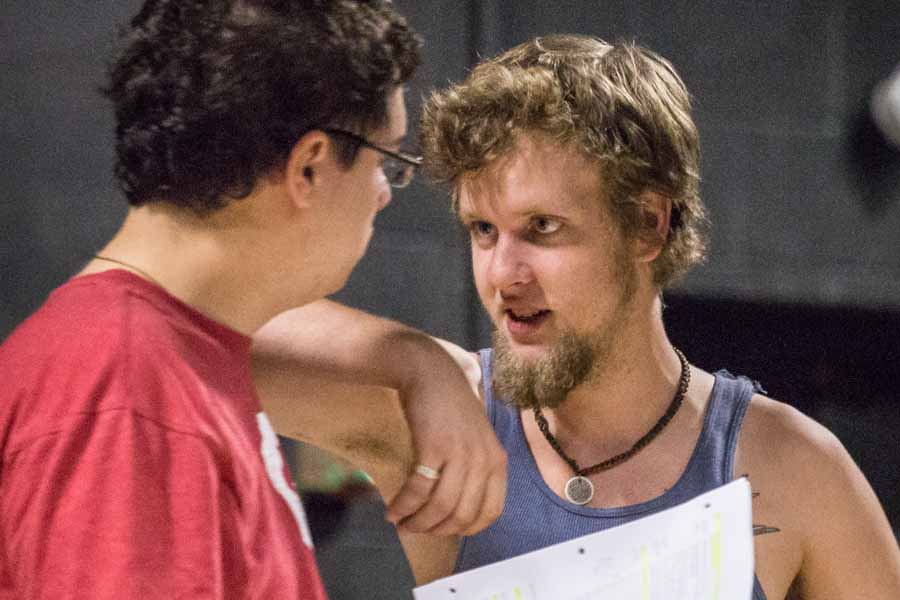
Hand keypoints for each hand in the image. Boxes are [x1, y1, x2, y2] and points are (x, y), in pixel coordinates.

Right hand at [384, 337, 506, 536]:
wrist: (431, 372)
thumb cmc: (452, 406)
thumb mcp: (476, 439)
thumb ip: (475, 470)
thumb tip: (458, 510)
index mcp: (498, 461)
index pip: (490, 513)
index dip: (465, 529)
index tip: (444, 530)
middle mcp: (483, 461)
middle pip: (462, 515)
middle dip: (436, 530)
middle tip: (416, 530)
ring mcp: (460, 454)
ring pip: (440, 507)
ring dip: (417, 522)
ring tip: (401, 524)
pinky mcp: (434, 448)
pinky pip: (418, 490)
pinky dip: (404, 505)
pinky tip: (392, 511)